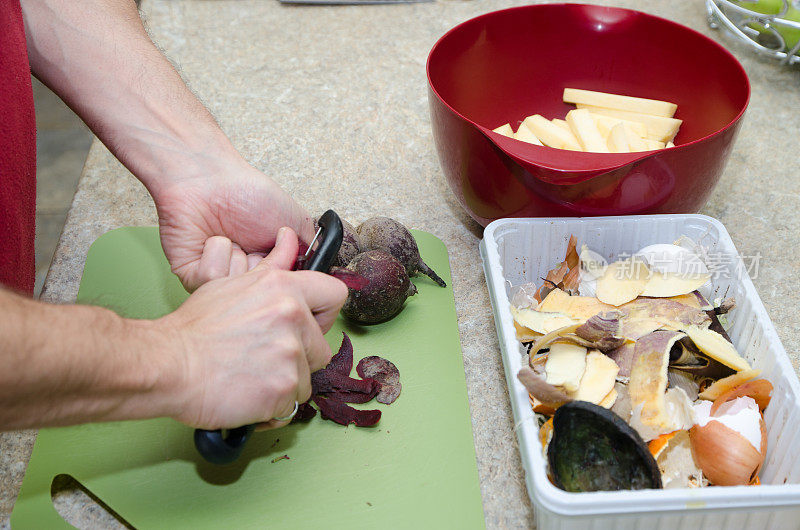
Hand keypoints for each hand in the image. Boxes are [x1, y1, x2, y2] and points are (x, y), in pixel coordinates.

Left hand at [154, 159, 316, 290]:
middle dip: (264, 267)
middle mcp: (245, 276)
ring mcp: (218, 279)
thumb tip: (327, 280)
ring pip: (234, 290)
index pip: (285, 294)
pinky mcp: (192, 274)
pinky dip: (216, 251)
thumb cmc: (249, 194)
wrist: (210, 178)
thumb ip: (314, 253)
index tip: (288, 261)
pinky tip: (212, 237)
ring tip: (233, 237)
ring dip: (238, 257)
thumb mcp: (295, 223)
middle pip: (261, 298)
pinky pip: (209, 278)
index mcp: (268, 268)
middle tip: (258, 245)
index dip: (287, 280)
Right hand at [156, 227, 347, 429]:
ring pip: (307, 380)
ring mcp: (290, 354)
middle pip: (322, 348)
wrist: (167, 364)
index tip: (310, 325)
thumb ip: (270, 267)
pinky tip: (248, 397)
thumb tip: (290, 239)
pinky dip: (271, 408)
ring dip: (283, 385)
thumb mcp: (231, 283)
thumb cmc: (194, 328)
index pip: (335, 295)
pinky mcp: (283, 389)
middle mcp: (292, 317)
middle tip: (266, 359)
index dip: (325, 315)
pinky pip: (291, 407)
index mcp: (283, 287)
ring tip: (250, 378)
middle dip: (299, 359)